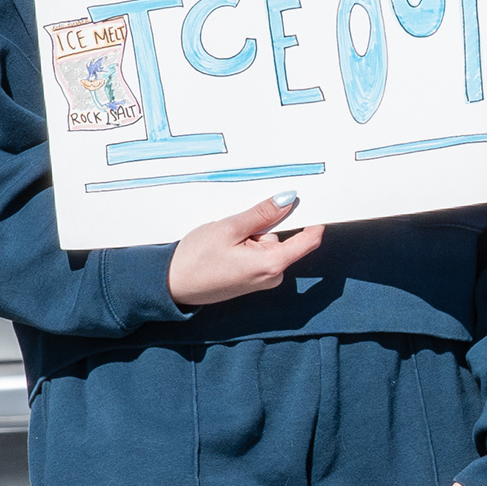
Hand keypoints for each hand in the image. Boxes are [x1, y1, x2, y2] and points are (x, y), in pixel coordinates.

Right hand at [168, 193, 323, 307]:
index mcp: (272, 264)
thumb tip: (288, 200)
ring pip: (270, 246)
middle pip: (285, 240)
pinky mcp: (253, 280)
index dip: (314, 219)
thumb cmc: (196, 260)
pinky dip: (248, 246)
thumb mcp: (230, 228)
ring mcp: (263, 279)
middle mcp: (272, 276)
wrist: (172, 285)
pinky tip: (228, 248)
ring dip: (253, 236)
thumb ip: (262, 214)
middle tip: (240, 225)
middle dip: (267, 226)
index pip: (309, 241)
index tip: (313, 202)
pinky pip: (260, 255)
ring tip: (228, 240)